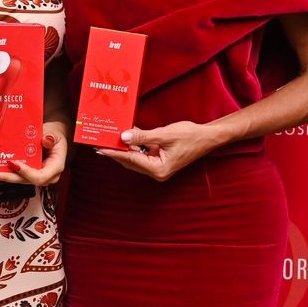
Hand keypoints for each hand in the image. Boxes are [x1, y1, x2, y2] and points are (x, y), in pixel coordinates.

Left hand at [0, 121, 68, 188]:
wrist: (53, 137)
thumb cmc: (55, 135)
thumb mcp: (55, 133)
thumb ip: (51, 137)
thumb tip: (47, 138)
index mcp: (55, 167)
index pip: (40, 176)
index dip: (26, 172)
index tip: (14, 164)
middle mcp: (46, 176)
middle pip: (26, 181)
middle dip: (8, 177)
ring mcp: (37, 175)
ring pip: (19, 179)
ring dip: (4, 176)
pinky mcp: (29, 173)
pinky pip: (17, 174)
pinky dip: (6, 172)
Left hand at [96, 120, 227, 180]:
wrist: (208, 137)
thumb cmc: (190, 136)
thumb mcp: (165, 134)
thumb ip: (143, 136)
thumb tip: (123, 137)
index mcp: (158, 169)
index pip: (131, 159)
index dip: (114, 152)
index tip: (100, 148)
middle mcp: (156, 171)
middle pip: (130, 160)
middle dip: (116, 150)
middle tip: (99, 141)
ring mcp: (157, 167)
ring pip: (134, 157)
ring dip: (124, 147)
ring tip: (108, 138)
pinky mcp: (159, 160)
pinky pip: (142, 153)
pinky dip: (134, 144)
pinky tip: (125, 134)